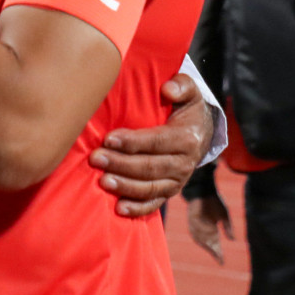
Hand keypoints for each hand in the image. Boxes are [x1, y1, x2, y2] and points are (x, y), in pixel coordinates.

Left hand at [89, 73, 210, 215]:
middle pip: (149, 167)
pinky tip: (118, 208)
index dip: (132, 142)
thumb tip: (168, 89)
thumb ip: (181, 85)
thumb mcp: (189, 91)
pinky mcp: (168, 192)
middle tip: (95, 158)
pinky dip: (137, 209)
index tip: (108, 138)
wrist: (199, 132)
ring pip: (149, 188)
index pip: (157, 142)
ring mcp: (176, 181)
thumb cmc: (184, 107)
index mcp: (186, 139)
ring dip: (125, 186)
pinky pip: (153, 204)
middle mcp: (183, 164)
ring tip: (102, 181)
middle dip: (121, 164)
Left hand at [187, 194, 234, 264]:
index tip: (222, 261)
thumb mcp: (224, 215)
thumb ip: (228, 227)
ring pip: (200, 238)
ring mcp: (196, 224)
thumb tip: (233, 240)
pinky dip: (200, 232)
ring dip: (206, 244)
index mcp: (211, 229)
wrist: (204, 188)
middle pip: (207, 243)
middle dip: (212, 250)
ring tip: (214, 250)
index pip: (214, 243)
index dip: (217, 253)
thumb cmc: (214, 201)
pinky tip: (208, 235)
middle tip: (218, 256)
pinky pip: (195, 227)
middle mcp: (202, 228)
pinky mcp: (191, 217)